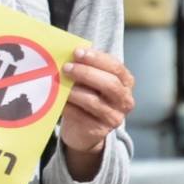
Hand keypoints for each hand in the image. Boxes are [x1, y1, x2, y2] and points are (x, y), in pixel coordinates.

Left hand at [60, 47, 134, 178]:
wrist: (84, 129)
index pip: (115, 67)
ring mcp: (114, 117)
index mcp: (125, 82)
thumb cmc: (88, 95)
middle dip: (86, 73)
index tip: (77, 52)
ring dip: (74, 91)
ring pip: (94, 101)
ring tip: (59, 84)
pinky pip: (81, 116)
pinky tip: (58, 101)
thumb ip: (86, 67)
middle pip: (109, 84)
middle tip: (66, 68)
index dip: (97, 58)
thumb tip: (69, 53)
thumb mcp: (91, 80)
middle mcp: (125, 100)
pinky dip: (68, 106)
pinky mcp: (100, 130)